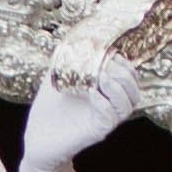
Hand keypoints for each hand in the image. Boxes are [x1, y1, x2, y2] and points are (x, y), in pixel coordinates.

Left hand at [16, 48, 134, 171]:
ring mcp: (104, 119)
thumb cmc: (49, 108)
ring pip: (127, 104)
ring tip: (101, 76)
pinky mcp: (96, 131)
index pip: (130, 78)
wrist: (37, 137)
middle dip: (124, 74)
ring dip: (117, 87)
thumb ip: (67, 58)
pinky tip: (91, 93)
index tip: (112, 53)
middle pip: (134, 90)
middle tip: (107, 64)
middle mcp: (110, 105)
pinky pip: (110, 117)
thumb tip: (73, 35)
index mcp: (106, 91)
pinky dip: (104, 103)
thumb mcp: (57, 76)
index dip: (126, 65)